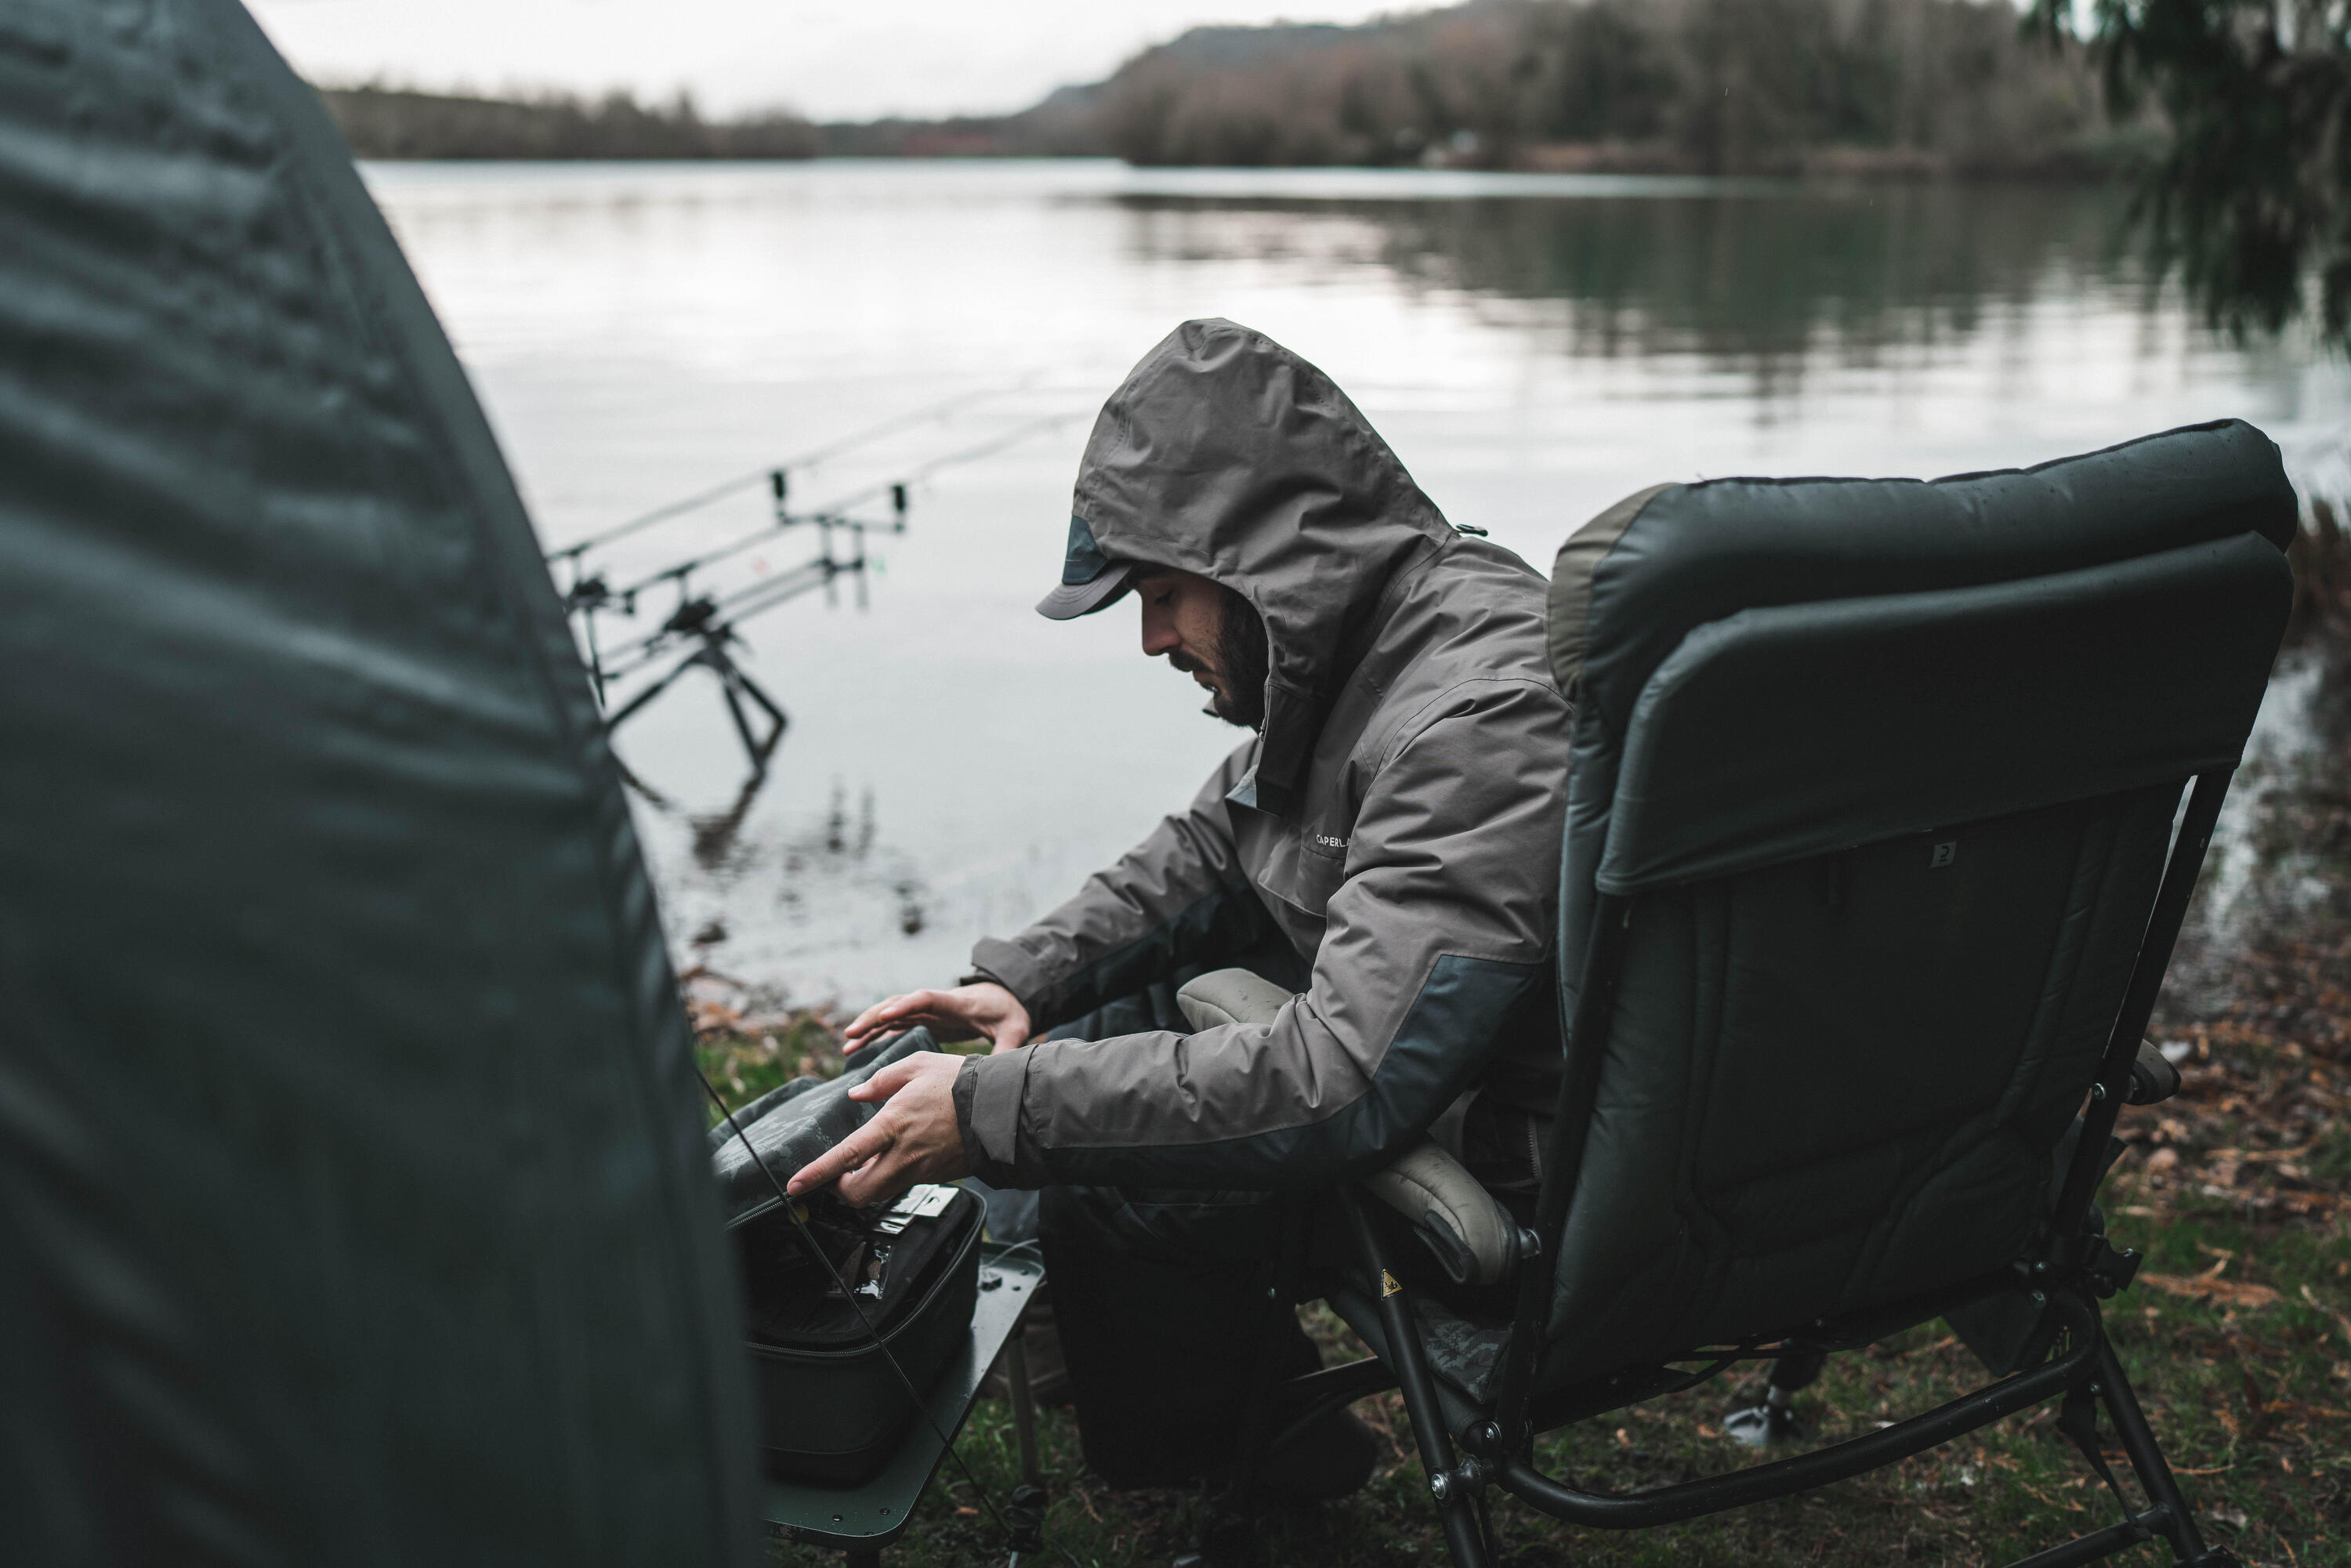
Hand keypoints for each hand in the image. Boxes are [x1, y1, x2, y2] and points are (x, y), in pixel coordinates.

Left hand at [786, 1051, 968, 1205]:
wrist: (1003, 1108)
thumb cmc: (961, 1083)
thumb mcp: (916, 1067)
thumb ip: (880, 1080)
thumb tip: (856, 1093)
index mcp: (893, 1125)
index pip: (846, 1157)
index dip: (817, 1174)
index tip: (795, 1186)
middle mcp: (904, 1155)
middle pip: (858, 1194)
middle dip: (840, 1189)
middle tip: (837, 1174)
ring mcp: (921, 1170)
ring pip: (880, 1194)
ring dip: (865, 1184)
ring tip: (868, 1161)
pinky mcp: (935, 1176)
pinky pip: (903, 1184)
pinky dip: (891, 1175)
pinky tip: (899, 1154)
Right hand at [843, 980, 1032, 1056]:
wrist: (1008, 998)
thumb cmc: (1009, 1013)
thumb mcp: (1014, 1030)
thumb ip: (1006, 1049)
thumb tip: (1000, 1072)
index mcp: (954, 1003)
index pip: (925, 999)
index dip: (905, 1006)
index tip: (886, 1017)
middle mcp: (935, 1003)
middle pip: (898, 1004)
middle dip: (873, 1017)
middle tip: (851, 1034)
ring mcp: (926, 1010)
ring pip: (890, 1013)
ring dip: (868, 1026)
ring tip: (847, 1045)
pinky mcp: (923, 1018)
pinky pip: (893, 1024)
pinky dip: (875, 1034)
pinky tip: (857, 1048)